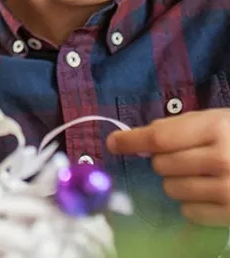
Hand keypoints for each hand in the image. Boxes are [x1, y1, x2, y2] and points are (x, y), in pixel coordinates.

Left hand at [108, 109, 229, 224]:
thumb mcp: (219, 120)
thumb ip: (181, 126)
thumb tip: (140, 138)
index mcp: (216, 128)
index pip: (158, 138)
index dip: (130, 141)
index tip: (114, 143)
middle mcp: (221, 159)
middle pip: (161, 165)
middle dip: (164, 161)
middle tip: (185, 157)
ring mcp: (227, 189)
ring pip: (171, 189)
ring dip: (177, 183)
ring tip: (200, 175)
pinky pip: (189, 212)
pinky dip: (192, 204)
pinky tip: (210, 193)